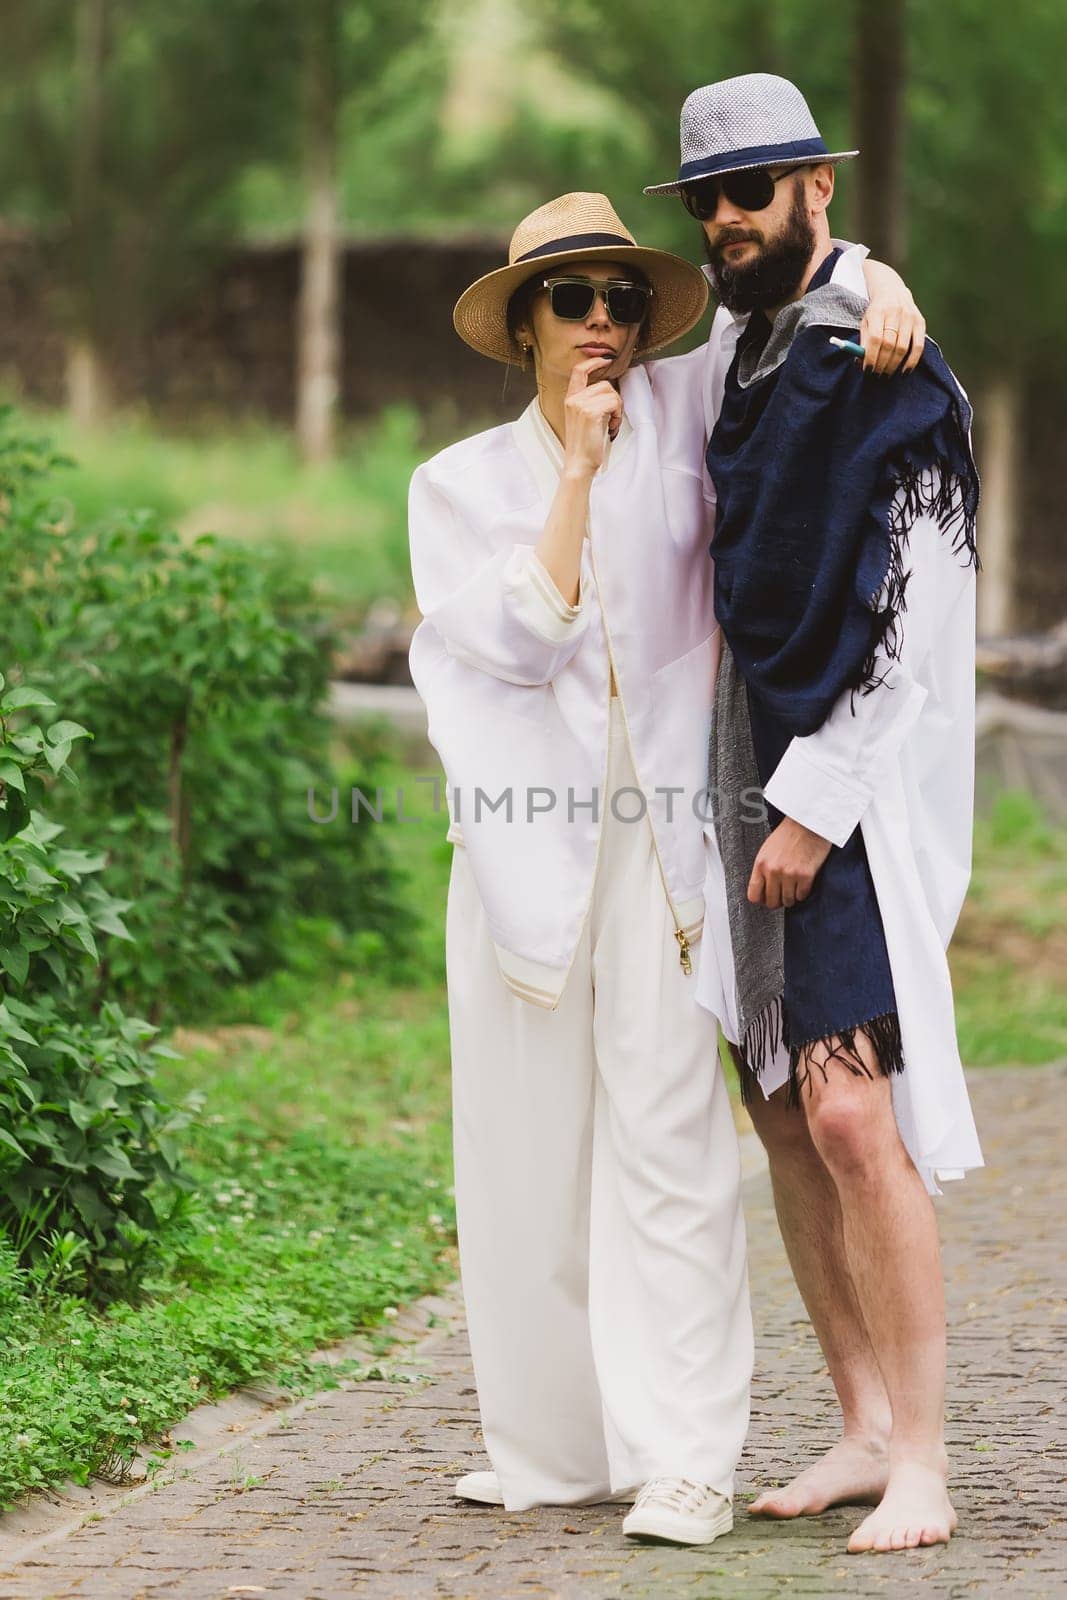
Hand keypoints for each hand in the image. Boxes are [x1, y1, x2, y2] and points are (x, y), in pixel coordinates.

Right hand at [562, 356, 623, 477]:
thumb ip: (589, 402)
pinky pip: (614, 403)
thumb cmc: (583, 446)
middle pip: (604, 384)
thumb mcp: (582, 419)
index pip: (579, 370)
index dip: (593, 362)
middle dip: (614, 400)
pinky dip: (618, 415)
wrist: (578, 465)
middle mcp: (573, 399)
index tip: (606, 360)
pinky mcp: (590, 412)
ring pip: (611, 393)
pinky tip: (612, 428)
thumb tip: (608, 391)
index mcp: (570, 399)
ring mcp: (580, 405)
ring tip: (611, 425)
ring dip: (617, 408)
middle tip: (612, 419)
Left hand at [748, 817, 832, 908]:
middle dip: (778, 901)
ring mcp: (789, 874)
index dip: (761, 900)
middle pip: (771, 902)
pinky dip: (803, 892)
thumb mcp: (768, 850)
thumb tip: (763, 889)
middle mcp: (773, 871)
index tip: (767, 898)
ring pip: (788, 901)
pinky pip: (802, 895)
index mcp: (761, 864)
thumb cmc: (789, 834)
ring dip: (792, 897)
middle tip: (783, 895)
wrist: (808, 822)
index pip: (754, 895)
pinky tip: (803, 883)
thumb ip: (763, 869)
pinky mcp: (805, 875)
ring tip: (794, 888)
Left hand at [859, 292, 925, 376]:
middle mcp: (895, 312)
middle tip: (877, 374)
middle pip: (889, 344)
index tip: (867, 369)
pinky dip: (912, 361)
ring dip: (894, 365)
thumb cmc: (876, 311)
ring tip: (886, 374)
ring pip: (903, 347)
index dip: (871, 356)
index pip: (875, 338)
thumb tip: (861, 363)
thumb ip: (863, 341)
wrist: (893, 291)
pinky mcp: (920, 322)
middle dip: (882, 363)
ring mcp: (910, 317)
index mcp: (878, 311)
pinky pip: (919, 346)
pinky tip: (905, 371)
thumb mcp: (866, 322)